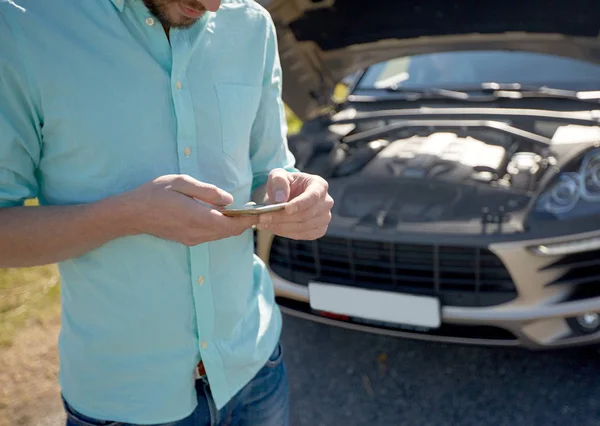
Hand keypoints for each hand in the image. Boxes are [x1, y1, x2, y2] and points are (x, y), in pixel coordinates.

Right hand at [123, 174, 257, 245]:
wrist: (132, 214)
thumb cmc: (155, 193)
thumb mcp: (181, 183)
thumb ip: (207, 191)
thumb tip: (229, 200)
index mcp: (198, 217)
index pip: (231, 225)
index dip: (248, 220)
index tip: (259, 211)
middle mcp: (197, 232)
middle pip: (229, 232)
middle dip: (244, 223)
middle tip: (254, 209)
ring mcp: (192, 238)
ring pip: (221, 235)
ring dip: (232, 226)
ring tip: (241, 211)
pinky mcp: (187, 240)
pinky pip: (211, 236)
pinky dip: (221, 228)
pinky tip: (221, 215)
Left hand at [257, 169, 332, 239]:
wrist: (286, 197)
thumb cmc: (284, 184)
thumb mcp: (277, 176)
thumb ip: (278, 180)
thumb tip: (280, 197)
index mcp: (319, 185)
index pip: (313, 196)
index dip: (301, 204)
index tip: (286, 209)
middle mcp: (326, 202)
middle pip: (306, 214)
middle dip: (282, 217)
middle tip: (263, 218)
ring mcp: (324, 218)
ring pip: (303, 226)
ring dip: (282, 226)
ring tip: (264, 223)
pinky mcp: (319, 230)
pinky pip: (303, 235)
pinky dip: (287, 233)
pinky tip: (274, 227)